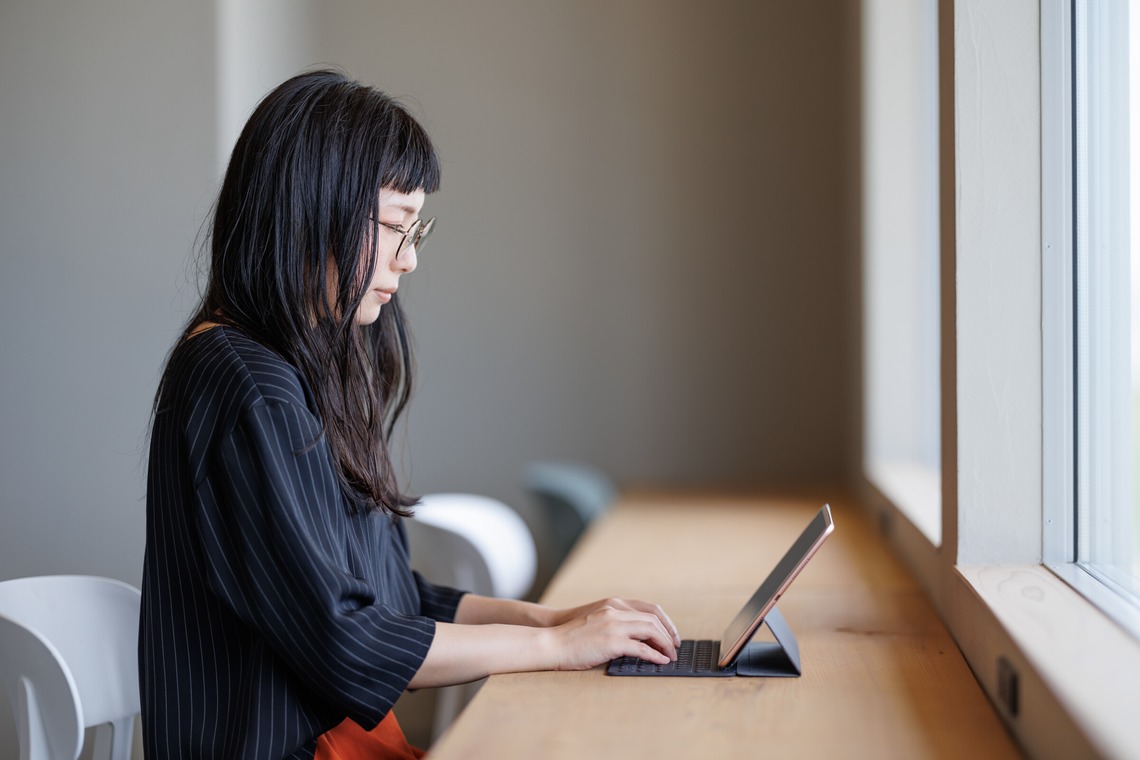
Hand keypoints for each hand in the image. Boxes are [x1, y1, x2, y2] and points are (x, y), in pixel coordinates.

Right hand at [548, 597, 680, 646]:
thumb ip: (616, 622)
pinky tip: (660, 661)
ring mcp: (614, 625)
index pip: (650, 609)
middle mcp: (616, 611)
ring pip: (651, 631)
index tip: (672, 635)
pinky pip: (641, 648)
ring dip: (665, 644)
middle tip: (675, 647)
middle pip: (654, 619)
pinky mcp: (611, 642)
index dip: (665, 622)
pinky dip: (654, 655)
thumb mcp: (598, 620)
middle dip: (669, 634)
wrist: (552, 642)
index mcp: (614, 604)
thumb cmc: (573, 636)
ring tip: (670, 655)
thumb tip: (639, 637)